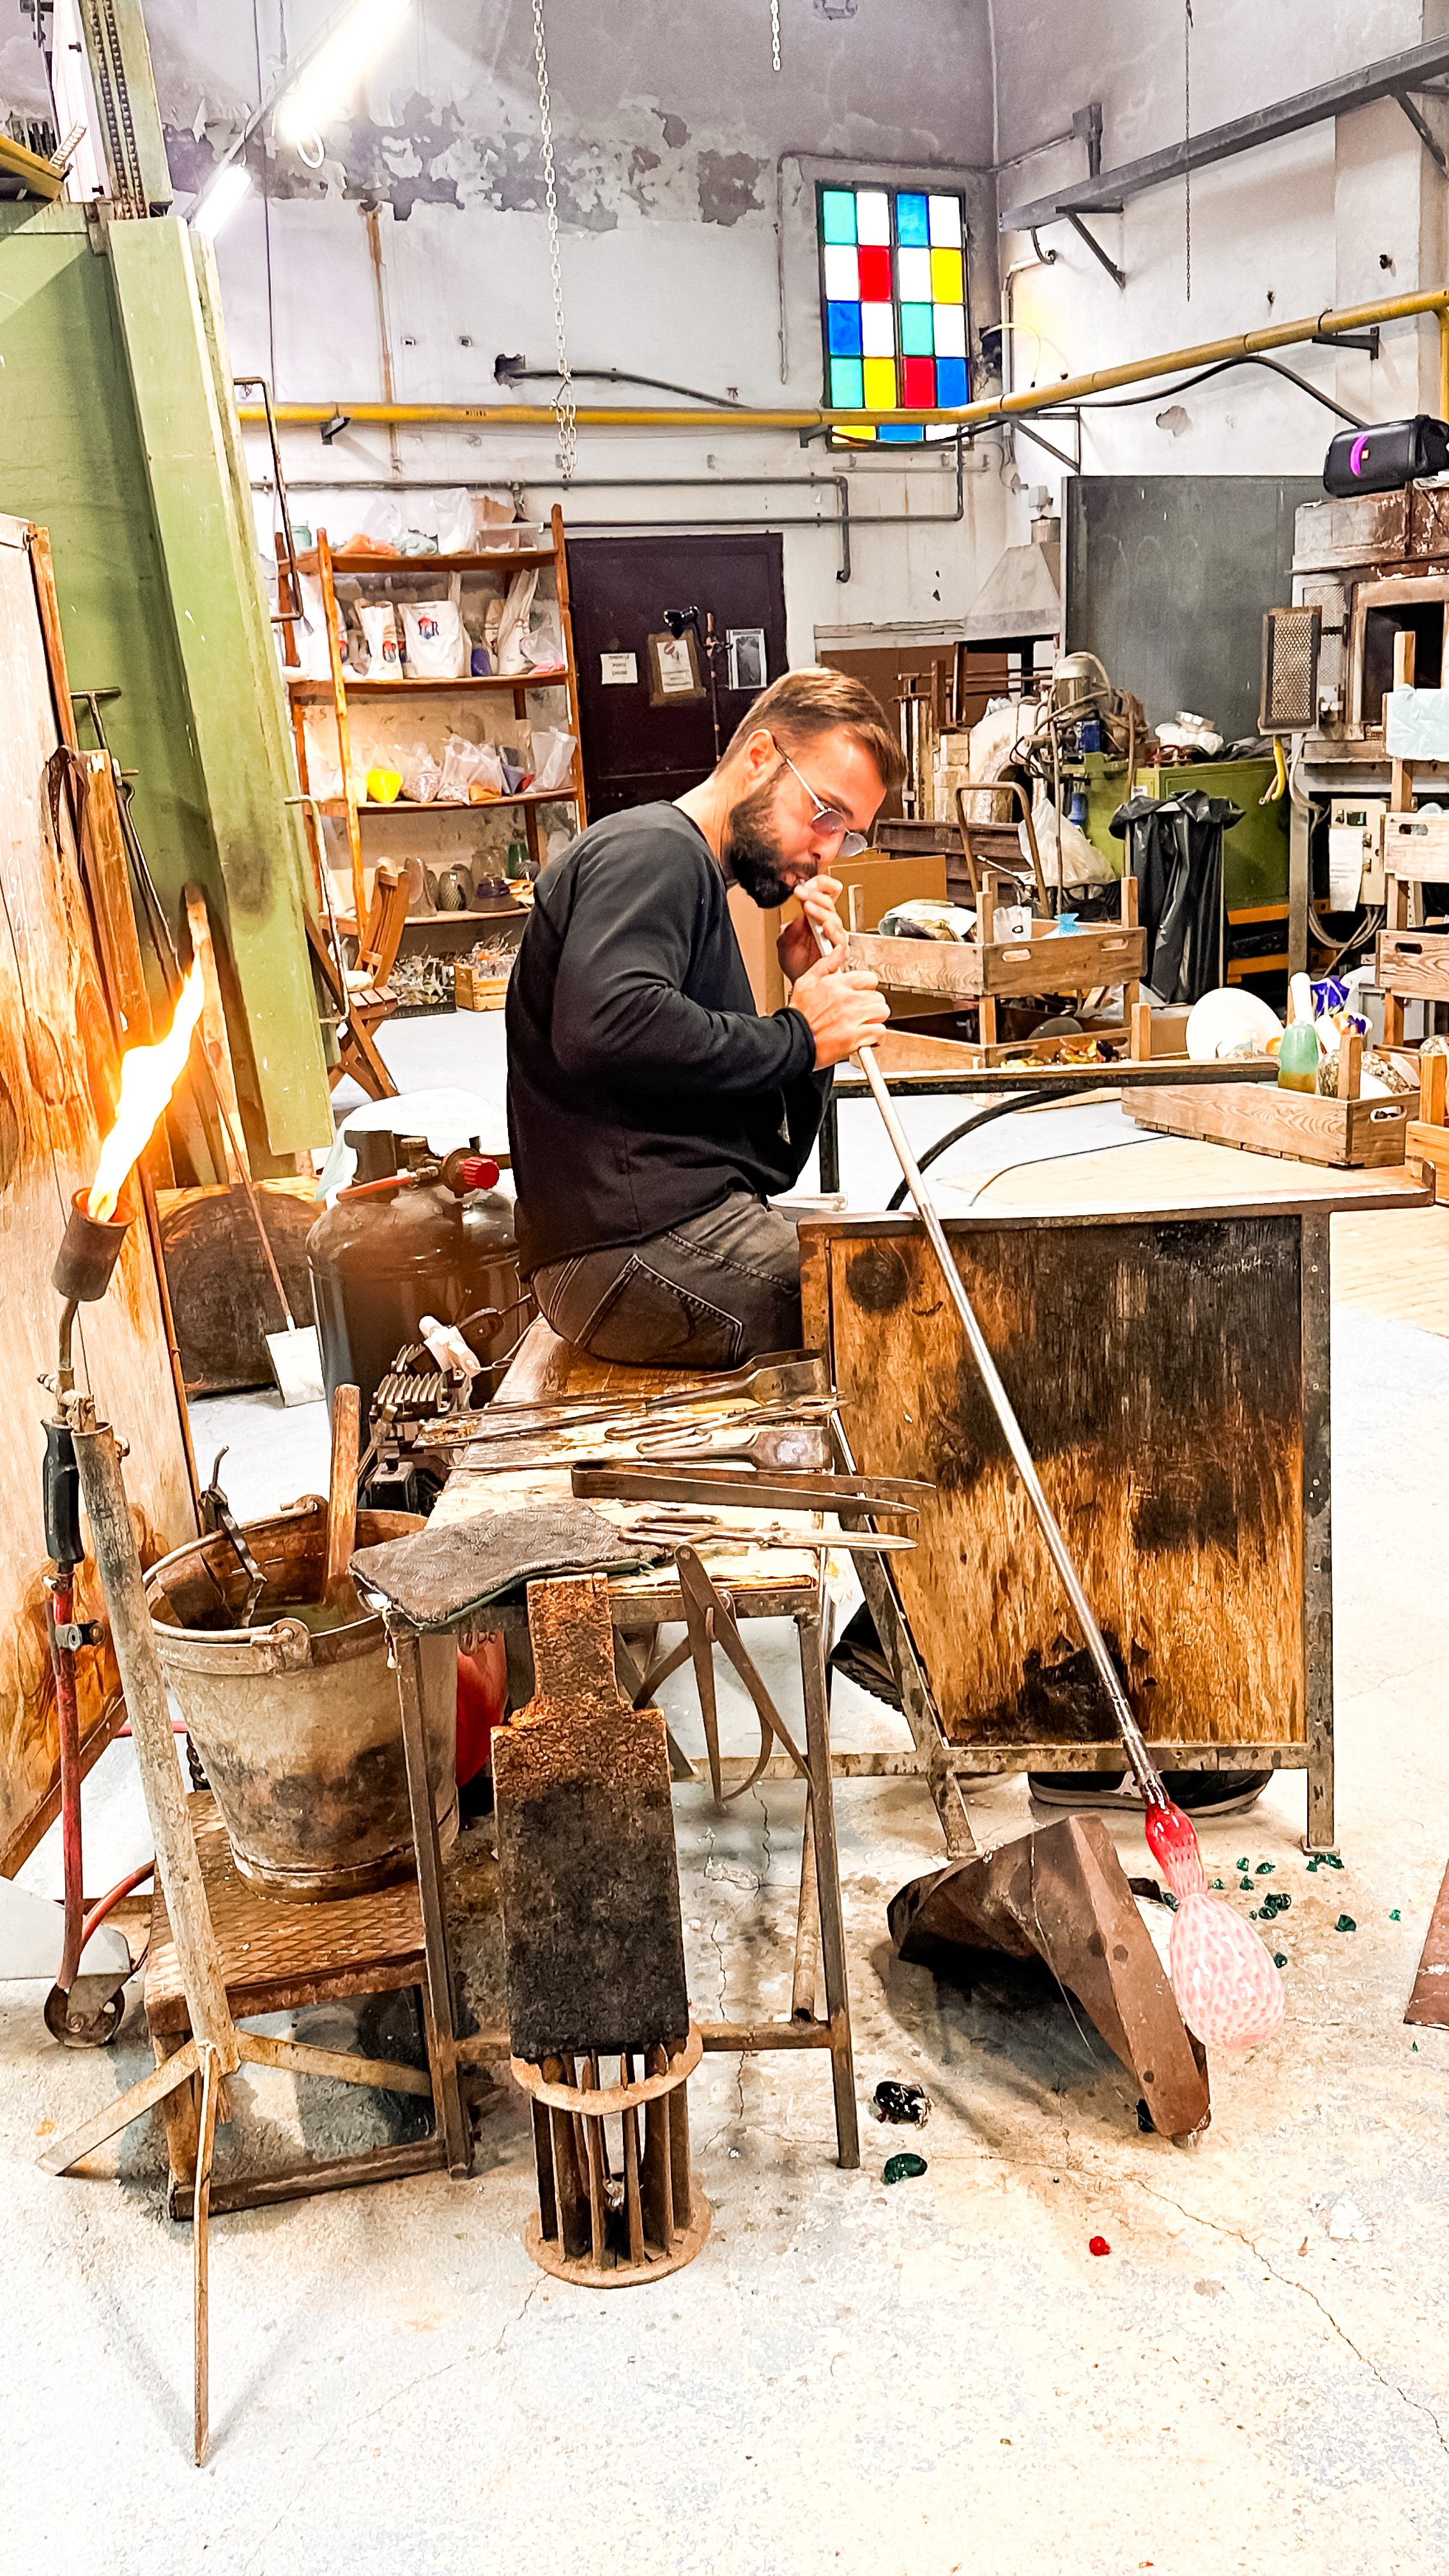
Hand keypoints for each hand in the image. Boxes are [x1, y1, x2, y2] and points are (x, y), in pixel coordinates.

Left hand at [776, 872, 845, 982]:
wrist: (799, 982)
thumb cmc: (795, 963)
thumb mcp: (784, 942)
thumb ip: (789, 929)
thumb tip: (797, 919)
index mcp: (815, 915)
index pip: (825, 891)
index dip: (818, 883)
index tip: (804, 884)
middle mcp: (826, 922)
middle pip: (829, 901)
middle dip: (815, 894)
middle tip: (802, 892)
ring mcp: (833, 935)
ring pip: (833, 917)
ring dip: (820, 910)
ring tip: (808, 906)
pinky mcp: (838, 950)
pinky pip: (839, 938)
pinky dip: (832, 930)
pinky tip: (824, 924)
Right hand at [788, 947, 889, 1068]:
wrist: (793, 1039)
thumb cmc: (799, 1014)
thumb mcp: (807, 981)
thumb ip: (826, 964)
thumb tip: (838, 950)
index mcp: (838, 984)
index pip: (869, 978)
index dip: (868, 986)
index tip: (863, 992)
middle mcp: (848, 1000)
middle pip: (878, 997)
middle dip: (873, 1003)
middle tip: (864, 1010)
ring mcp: (852, 1019)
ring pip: (881, 1012)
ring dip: (876, 1018)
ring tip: (867, 1021)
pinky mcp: (855, 1037)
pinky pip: (879, 1032)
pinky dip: (876, 1035)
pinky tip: (867, 1036)